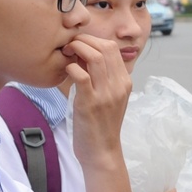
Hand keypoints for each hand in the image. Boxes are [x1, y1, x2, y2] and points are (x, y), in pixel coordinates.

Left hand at [64, 35, 132, 165]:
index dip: (92, 40)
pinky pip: (81, 76)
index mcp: (124, 82)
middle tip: (69, 46)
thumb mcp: (109, 98)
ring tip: (66, 54)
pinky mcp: (90, 104)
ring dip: (76, 50)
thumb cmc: (101, 125)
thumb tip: (84, 56)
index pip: (112, 48)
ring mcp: (106, 94)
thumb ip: (103, 78)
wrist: (102, 151)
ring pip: (94, 57)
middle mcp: (119, 85)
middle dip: (83, 40)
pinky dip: (71, 68)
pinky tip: (66, 72)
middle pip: (104, 47)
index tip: (78, 45)